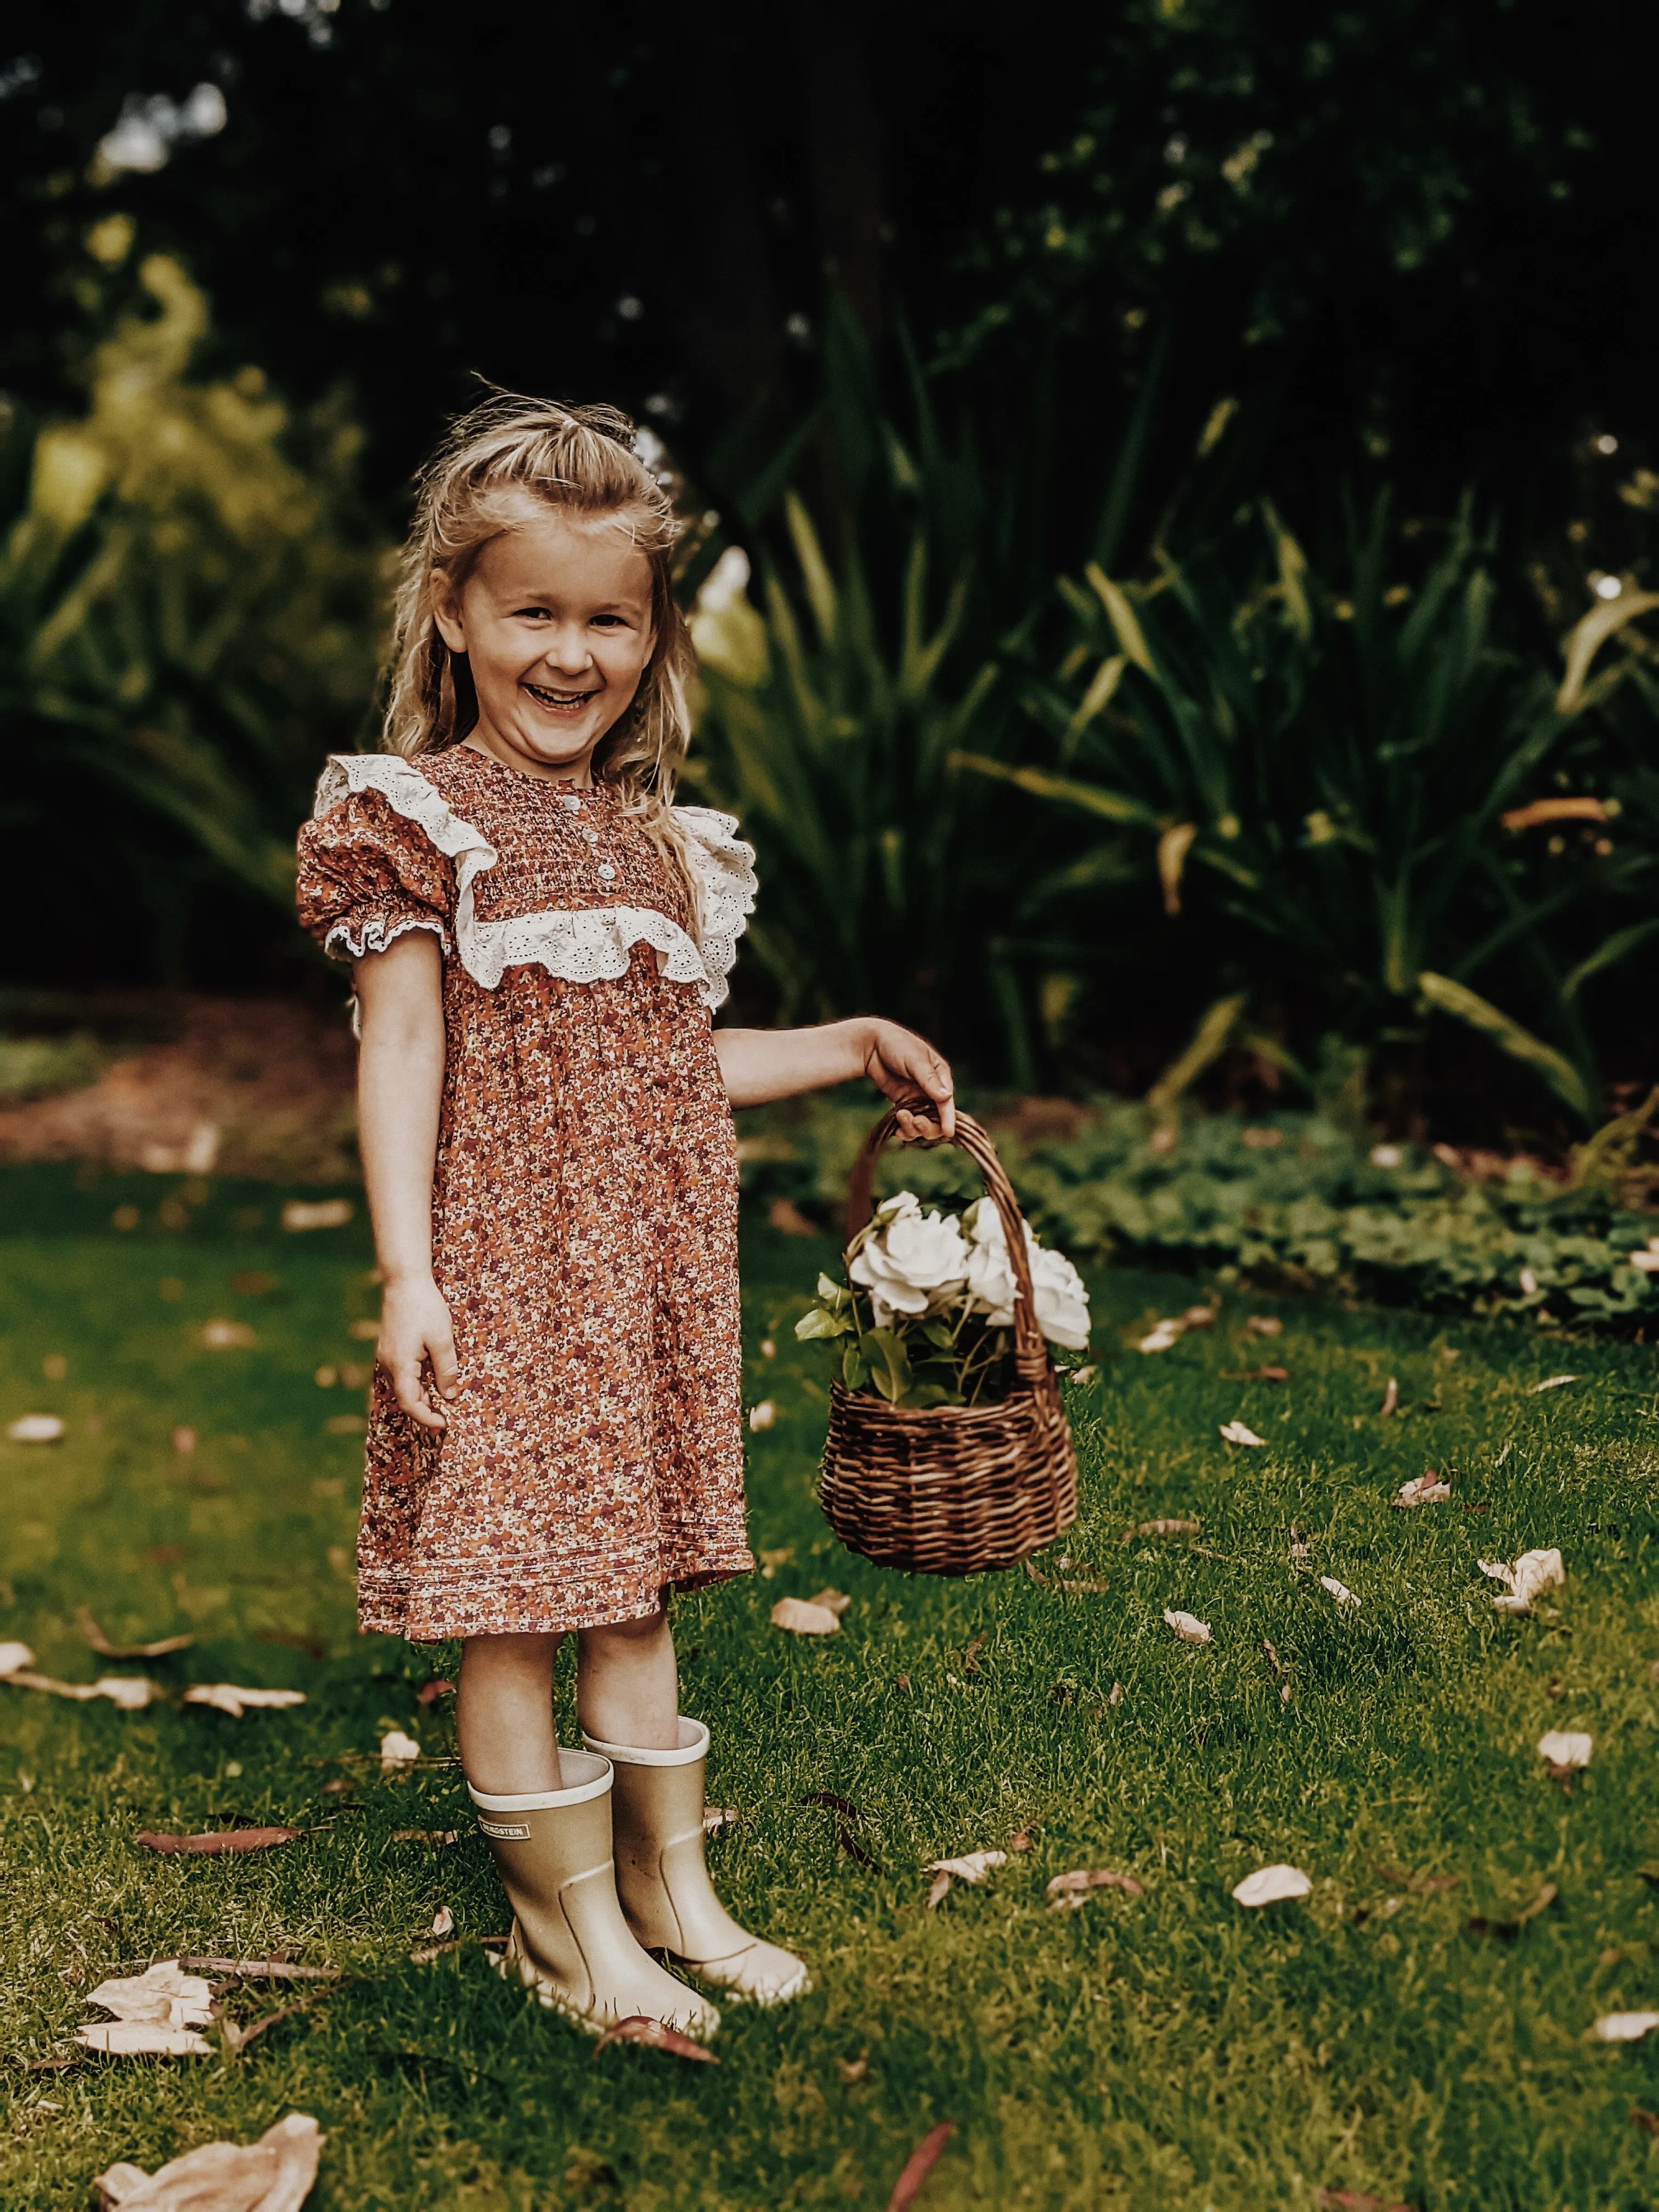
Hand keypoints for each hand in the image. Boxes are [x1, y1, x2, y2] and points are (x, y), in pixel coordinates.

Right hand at [378, 1274, 459, 1430]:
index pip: (410, 1404)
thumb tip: (450, 1395)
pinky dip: (417, 1382)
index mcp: (400, 1366)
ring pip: (403, 1386)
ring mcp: (386, 1356)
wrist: (403, 1281)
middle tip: (448, 1417)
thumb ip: (446, 1370)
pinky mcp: (389, 1348)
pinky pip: (402, 1373)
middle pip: (405, 1397)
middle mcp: (388, 1365)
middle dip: (426, 1410)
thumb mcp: (442, 1339)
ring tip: (444, 1400)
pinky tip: (433, 1378)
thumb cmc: (424, 1307)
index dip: (427, 1418)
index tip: (445, 1424)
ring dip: (422, 1396)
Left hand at [862, 1020, 955, 1142]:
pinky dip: (904, 1129)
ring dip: (913, 1127)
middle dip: (928, 1125)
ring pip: (922, 1123)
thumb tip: (947, 1097)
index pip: (947, 1102)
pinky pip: (908, 1122)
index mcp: (940, 1076)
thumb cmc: (896, 1045)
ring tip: (900, 1116)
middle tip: (915, 1122)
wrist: (870, 1045)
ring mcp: (916, 1098)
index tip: (947, 1132)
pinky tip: (896, 1130)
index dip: (948, 1118)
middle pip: (937, 1118)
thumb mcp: (915, 1060)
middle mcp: (931, 1090)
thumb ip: (929, 1080)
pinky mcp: (903, 1103)